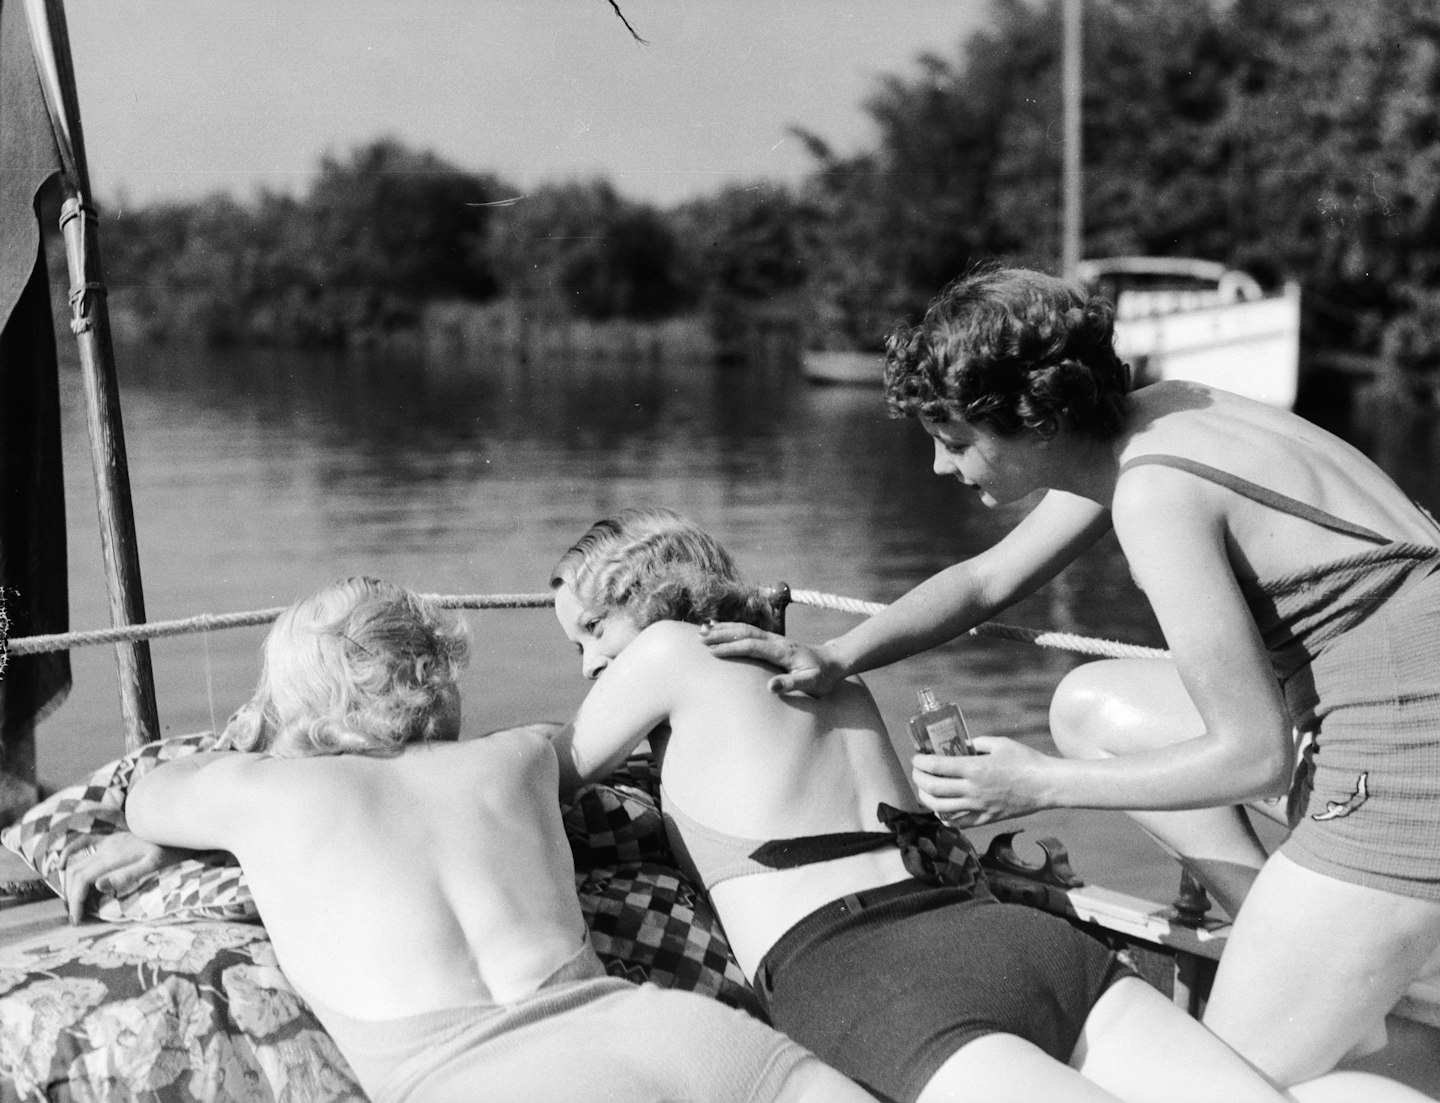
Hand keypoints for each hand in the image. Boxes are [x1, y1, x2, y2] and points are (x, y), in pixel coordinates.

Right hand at [63, 830, 186, 924]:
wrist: (179, 828)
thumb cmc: (172, 848)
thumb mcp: (154, 865)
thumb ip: (127, 875)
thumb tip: (98, 886)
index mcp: (113, 856)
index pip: (83, 879)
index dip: (75, 900)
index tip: (77, 919)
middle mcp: (106, 846)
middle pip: (76, 872)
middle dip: (71, 895)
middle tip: (75, 916)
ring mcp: (108, 841)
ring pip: (76, 860)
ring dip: (69, 880)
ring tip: (73, 900)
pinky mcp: (113, 838)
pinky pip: (84, 843)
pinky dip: (69, 854)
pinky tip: (63, 864)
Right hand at [698, 622, 841, 695]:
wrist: (832, 662)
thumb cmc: (822, 677)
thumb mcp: (811, 684)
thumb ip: (792, 684)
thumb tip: (770, 687)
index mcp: (783, 651)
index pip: (753, 646)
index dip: (732, 648)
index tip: (713, 651)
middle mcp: (776, 640)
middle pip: (745, 632)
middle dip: (722, 634)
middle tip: (700, 637)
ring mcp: (773, 638)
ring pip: (745, 628)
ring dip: (724, 628)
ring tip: (702, 630)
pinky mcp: (771, 640)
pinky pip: (748, 631)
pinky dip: (732, 628)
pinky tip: (719, 628)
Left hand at [911, 737, 1054, 825]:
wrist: (1046, 786)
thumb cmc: (1025, 760)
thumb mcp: (999, 743)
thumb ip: (975, 743)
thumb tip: (958, 745)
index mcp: (974, 768)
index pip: (936, 766)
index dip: (921, 762)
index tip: (916, 758)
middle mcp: (973, 790)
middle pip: (933, 788)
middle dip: (919, 779)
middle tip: (917, 771)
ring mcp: (979, 807)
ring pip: (941, 808)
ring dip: (926, 798)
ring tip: (924, 789)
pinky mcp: (986, 818)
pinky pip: (959, 822)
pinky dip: (945, 816)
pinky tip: (941, 809)